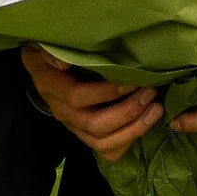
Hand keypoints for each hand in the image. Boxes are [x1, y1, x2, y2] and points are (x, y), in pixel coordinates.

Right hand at [21, 44, 161, 161]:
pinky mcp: (86, 134)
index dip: (106, 92)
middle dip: (127, 112)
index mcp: (53, 88)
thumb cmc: (49, 51)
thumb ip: (53, 52)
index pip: (78, 97)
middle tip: (150, 93)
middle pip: (94, 125)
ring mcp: (75, 126)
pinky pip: (107, 150)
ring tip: (156, 109)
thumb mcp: (45, 45)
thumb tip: (64, 63)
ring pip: (102, 143)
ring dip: (133, 129)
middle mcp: (63, 113)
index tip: (132, 81)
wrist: (40, 67)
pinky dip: (127, 141)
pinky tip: (145, 124)